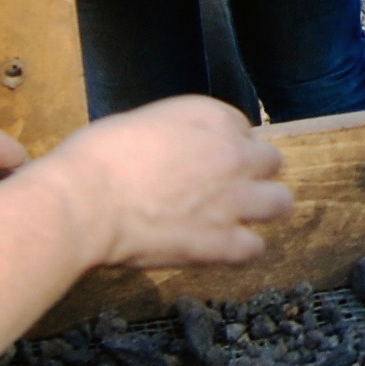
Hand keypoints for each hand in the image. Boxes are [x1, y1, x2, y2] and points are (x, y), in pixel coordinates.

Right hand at [35, 97, 291, 268]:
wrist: (84, 202)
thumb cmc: (96, 157)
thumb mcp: (141, 122)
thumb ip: (175, 134)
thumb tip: (179, 152)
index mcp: (211, 117)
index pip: (241, 128)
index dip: (223, 145)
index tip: (204, 159)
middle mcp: (233, 154)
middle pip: (271, 161)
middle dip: (252, 172)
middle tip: (225, 187)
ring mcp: (234, 200)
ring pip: (279, 202)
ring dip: (261, 208)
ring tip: (237, 217)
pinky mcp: (223, 242)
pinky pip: (255, 248)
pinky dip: (240, 249)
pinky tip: (220, 248)